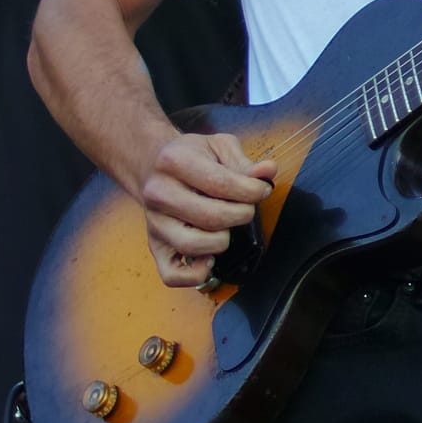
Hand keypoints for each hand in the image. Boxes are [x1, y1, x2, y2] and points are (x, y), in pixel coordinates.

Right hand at [139, 132, 276, 287]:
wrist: (153, 167)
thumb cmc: (191, 157)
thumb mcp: (218, 147)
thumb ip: (245, 162)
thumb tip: (268, 171)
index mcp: (174, 162)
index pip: (221, 184)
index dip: (252, 190)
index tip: (261, 190)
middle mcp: (158, 193)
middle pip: (211, 217)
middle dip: (241, 215)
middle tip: (245, 208)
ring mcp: (154, 222)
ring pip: (193, 245)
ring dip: (222, 240)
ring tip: (227, 227)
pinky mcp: (154, 246)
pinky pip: (172, 275)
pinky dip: (196, 274)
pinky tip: (210, 259)